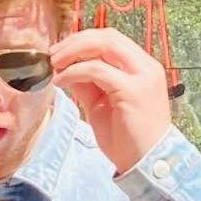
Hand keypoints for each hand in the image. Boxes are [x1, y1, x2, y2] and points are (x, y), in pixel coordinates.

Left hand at [50, 28, 172, 175]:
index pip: (111, 39)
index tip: (60, 51)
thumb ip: (88, 84)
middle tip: (53, 55)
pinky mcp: (132, 90)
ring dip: (72, 52)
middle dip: (75, 41)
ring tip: (54, 66)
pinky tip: (61, 82)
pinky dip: (74, 72)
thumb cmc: (127, 139)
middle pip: (107, 37)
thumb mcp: (102, 104)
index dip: (83, 40)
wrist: (146, 164)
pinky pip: (97, 70)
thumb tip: (66, 68)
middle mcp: (146, 67)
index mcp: (142, 67)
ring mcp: (141, 77)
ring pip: (103, 46)